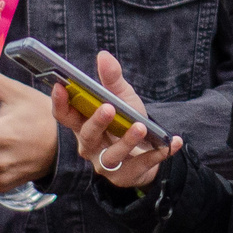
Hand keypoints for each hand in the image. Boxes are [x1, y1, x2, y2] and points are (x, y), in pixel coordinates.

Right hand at [52, 51, 179, 188]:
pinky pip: (141, 166)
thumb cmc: (127, 121)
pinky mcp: (124, 177)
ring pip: (111, 155)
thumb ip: (112, 79)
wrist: (146, 150)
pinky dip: (157, 154)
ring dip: (127, 141)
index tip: (60, 86)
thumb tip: (104, 55)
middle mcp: (89, 146)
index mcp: (83, 124)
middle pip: (87, 135)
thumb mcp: (122, 98)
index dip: (60, 102)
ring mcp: (105, 164)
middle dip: (97, 122)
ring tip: (140, 126)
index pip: (64, 116)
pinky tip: (173, 142)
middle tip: (108, 108)